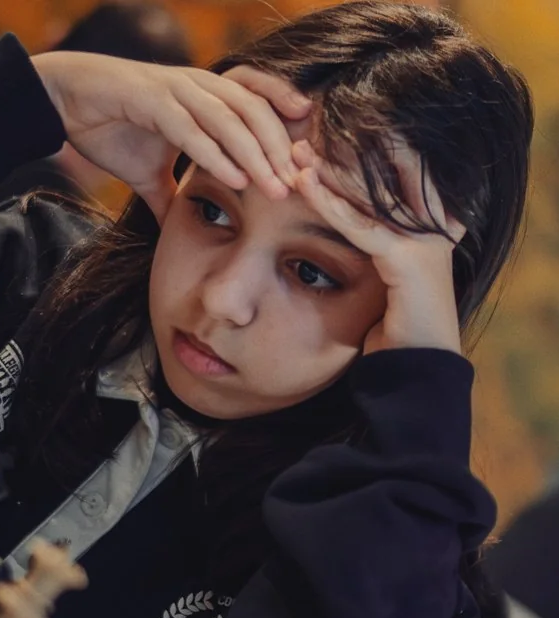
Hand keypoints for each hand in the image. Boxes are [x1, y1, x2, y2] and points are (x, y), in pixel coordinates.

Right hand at [31, 52, 311, 218]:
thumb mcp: (146, 172)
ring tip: (275, 188)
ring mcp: (176, 91)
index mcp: (203, 94)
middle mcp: (197, 86)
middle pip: (255, 111)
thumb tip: (175, 230)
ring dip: (256, 155)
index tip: (305, 163)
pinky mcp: (151, 101)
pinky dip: (216, 154)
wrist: (64, 102)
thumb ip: (168, 195)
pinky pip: (192, 129)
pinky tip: (234, 178)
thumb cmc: (106, 127)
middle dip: (279, 149)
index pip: (258, 102)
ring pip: (230, 119)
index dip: (284, 126)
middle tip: (299, 187)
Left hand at [292, 138, 465, 355]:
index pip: (397, 170)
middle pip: (385, 173)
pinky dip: (330, 203)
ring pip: (371, 193)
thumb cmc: (390, 324)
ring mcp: (426, 240)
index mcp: (429, 222)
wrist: (415, 368)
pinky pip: (361, 225)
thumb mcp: (378, 272)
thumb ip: (368, 238)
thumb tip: (333, 210)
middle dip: (341, 152)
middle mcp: (434, 224)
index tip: (316, 138)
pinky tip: (304, 186)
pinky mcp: (410, 261)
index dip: (359, 150)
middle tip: (300, 137)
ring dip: (330, 171)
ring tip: (296, 153)